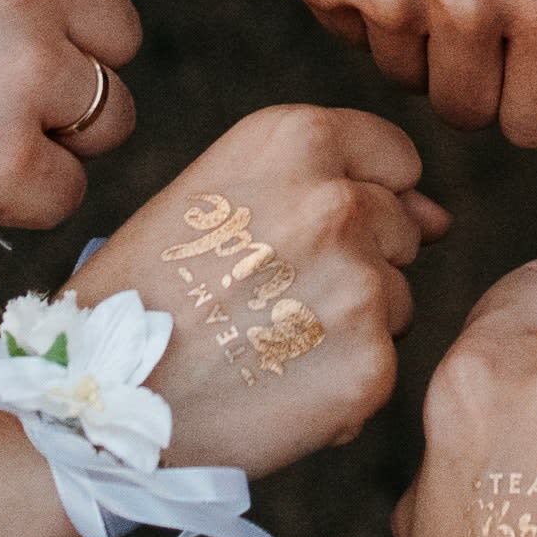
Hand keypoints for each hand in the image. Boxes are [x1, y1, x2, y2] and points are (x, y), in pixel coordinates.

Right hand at [61, 105, 445, 482]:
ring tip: (263, 344)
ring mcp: (361, 285)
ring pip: (399, 300)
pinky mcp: (371, 365)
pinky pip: (383, 367)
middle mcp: (338, 200)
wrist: (97, 398)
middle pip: (399, 230)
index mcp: (295, 139)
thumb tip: (440, 218)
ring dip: (351, 324)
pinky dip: (341, 386)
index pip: (395, 157)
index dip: (360, 196)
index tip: (307, 235)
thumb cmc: (148, 290)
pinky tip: (275, 391)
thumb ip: (334, 182)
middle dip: (355, 262)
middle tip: (262, 299)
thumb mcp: (217, 194)